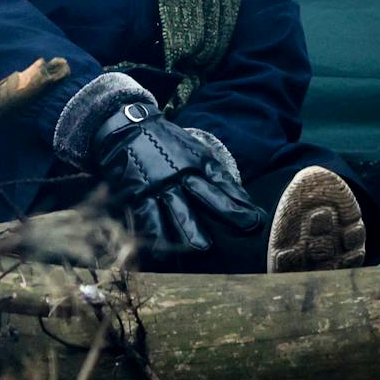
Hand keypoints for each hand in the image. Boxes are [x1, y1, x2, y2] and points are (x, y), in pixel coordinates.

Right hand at [93, 102, 264, 257]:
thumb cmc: (168, 144)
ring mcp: (156, 185)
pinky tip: (160, 251)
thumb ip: (217, 176)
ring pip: (172, 211)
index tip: (253, 222)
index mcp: (197, 162)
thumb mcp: (196, 152)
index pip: (222, 185)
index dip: (237, 204)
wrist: (126, 127)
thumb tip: (244, 204)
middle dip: (217, 215)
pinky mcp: (135, 194)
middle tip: (222, 241)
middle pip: (200, 198)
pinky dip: (153, 235)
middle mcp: (178, 174)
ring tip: (194, 252)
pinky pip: (145, 217)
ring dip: (184, 232)